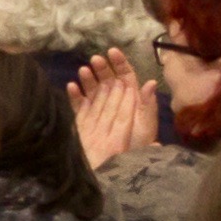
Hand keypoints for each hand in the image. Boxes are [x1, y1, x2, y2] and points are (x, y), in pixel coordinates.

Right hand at [71, 54, 158, 169]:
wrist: (121, 168)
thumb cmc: (136, 145)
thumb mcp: (145, 124)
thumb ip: (147, 104)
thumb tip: (150, 82)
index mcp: (131, 100)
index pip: (126, 76)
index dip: (120, 63)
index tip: (112, 51)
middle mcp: (115, 102)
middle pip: (108, 80)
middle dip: (102, 68)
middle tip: (95, 59)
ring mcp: (100, 111)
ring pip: (93, 90)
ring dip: (88, 79)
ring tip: (82, 71)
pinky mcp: (86, 120)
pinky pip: (80, 105)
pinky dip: (75, 96)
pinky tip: (70, 87)